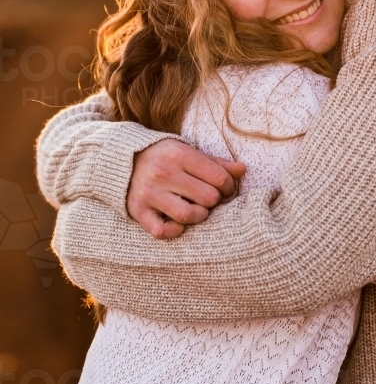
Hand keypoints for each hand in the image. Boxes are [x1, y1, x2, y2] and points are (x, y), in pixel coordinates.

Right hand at [126, 138, 245, 239]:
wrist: (124, 161)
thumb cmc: (164, 157)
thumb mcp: (189, 152)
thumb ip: (216, 163)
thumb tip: (243, 170)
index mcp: (179, 155)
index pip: (219, 177)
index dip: (228, 187)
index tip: (224, 188)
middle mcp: (164, 174)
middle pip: (207, 198)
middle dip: (214, 201)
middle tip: (210, 199)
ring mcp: (150, 194)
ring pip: (187, 215)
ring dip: (199, 216)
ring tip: (197, 210)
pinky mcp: (139, 211)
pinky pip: (161, 231)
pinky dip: (174, 231)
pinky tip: (178, 223)